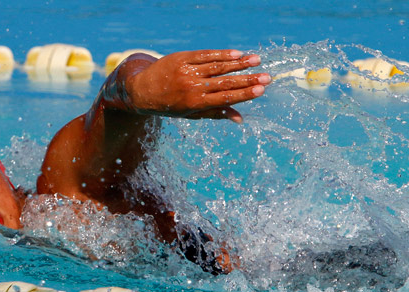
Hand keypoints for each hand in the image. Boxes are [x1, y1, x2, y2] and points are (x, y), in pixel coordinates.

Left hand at [128, 50, 269, 122]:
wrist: (142, 90)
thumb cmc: (170, 106)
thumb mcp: (191, 114)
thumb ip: (215, 114)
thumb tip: (240, 119)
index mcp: (195, 103)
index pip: (225, 98)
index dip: (244, 94)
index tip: (261, 89)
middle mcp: (191, 86)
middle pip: (225, 82)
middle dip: (247, 79)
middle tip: (267, 76)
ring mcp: (187, 70)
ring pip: (217, 66)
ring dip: (239, 63)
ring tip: (257, 60)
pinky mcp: (182, 57)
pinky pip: (205, 55)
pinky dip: (222, 54)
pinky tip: (237, 53)